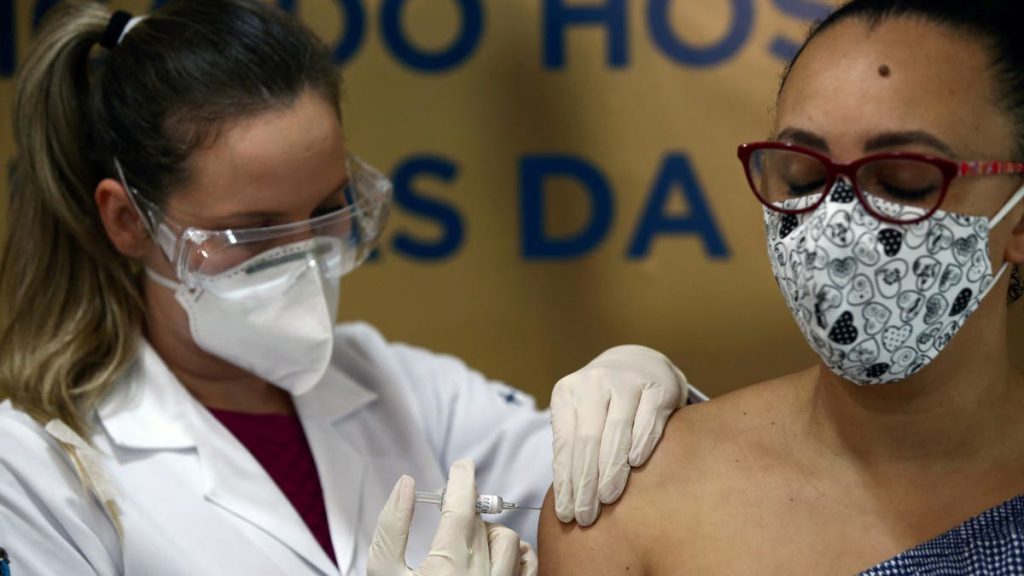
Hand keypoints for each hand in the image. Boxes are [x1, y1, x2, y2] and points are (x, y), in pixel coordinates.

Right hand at [368, 459, 537, 575]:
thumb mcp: (383, 571)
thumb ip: (393, 525)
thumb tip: (407, 486)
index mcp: (448, 559)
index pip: (463, 502)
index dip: (463, 477)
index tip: (461, 467)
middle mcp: (482, 572)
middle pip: (484, 520)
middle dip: (467, 511)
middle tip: (451, 514)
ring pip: (509, 540)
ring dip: (490, 535)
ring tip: (467, 545)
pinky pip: (527, 566)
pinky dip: (516, 556)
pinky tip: (495, 561)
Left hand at [550, 345, 688, 525]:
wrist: (638, 362)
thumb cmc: (603, 402)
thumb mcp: (580, 414)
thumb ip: (574, 446)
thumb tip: (567, 496)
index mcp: (567, 392)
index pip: (564, 443)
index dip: (565, 480)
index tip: (566, 513)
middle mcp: (593, 382)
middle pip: (587, 439)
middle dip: (585, 482)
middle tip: (585, 516)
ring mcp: (626, 381)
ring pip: (616, 431)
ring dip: (611, 469)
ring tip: (607, 499)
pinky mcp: (657, 385)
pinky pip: (648, 419)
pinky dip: (641, 442)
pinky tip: (635, 465)